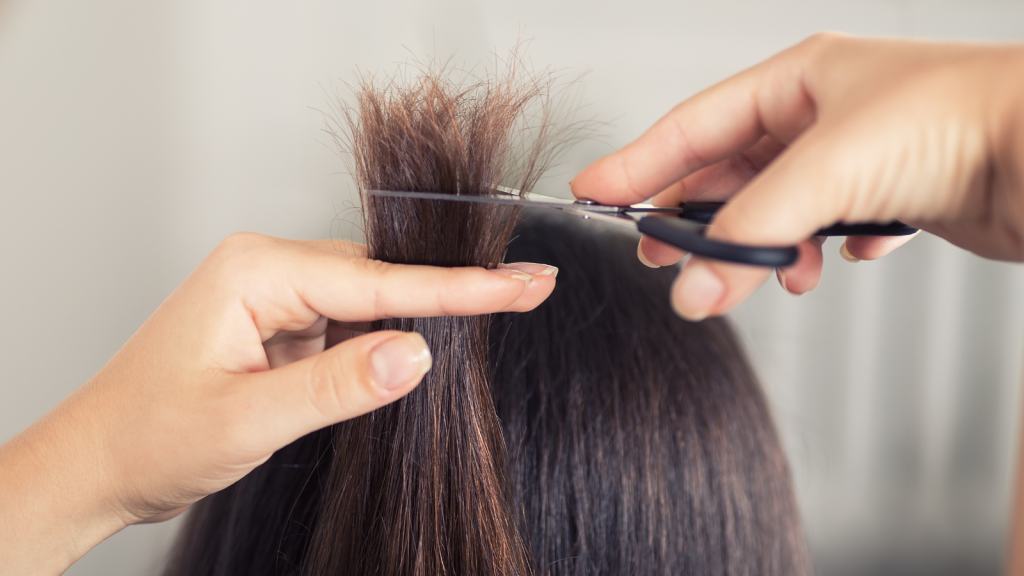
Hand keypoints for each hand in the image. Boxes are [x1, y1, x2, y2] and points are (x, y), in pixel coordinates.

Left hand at [0, 232, 555, 574]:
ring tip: (494, 312)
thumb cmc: (149, 435)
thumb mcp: (247, 418)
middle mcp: (268, 271)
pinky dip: (384, 341)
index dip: (460, 287)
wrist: (99, 463)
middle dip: (454, 292)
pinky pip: (350, 322)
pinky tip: (415, 353)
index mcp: (257, 272)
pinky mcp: (280, 325)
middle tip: (530, 291)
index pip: (380, 281)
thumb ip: (337, 385)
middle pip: (383, 278)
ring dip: (419, 320)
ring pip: (371, 300)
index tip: (522, 282)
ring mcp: (275, 297)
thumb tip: (417, 354)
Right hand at [572, 33, 1023, 318]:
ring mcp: (858, 156)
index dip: (639, 161)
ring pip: (780, 210)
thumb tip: (691, 288)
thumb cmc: (959, 121)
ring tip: (766, 277)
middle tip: (667, 259)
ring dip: (766, 249)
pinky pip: (831, 230)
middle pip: (733, 173)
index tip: (593, 192)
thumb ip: (749, 233)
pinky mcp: (893, 196)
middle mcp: (824, 115)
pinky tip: (836, 260)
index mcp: (799, 80)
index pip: (694, 124)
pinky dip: (822, 253)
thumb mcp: (826, 170)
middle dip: (702, 221)